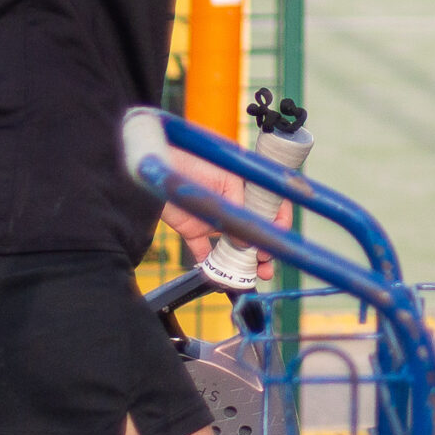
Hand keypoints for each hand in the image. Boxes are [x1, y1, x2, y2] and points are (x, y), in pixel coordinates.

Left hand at [159, 147, 292, 281]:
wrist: (155, 161)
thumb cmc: (192, 158)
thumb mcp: (226, 179)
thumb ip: (240, 208)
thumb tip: (245, 243)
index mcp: (246, 184)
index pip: (271, 204)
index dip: (279, 221)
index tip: (279, 238)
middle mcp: (233, 202)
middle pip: (255, 229)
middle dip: (263, 249)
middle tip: (264, 263)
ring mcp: (214, 217)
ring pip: (233, 244)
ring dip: (243, 261)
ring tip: (249, 276)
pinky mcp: (193, 228)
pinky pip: (204, 250)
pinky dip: (211, 265)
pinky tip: (219, 276)